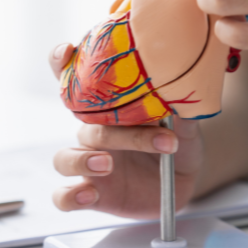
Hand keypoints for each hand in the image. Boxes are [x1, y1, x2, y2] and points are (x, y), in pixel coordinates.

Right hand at [47, 43, 204, 218]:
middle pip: (88, 126)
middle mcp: (94, 134)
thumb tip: (183, 96)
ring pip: (64, 158)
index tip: (67, 51)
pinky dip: (70, 196)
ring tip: (108, 165)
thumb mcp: (186, 127)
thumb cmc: (178, 143)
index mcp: (108, 109)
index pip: (75, 82)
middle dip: (116, 133)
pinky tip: (88, 194)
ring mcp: (88, 163)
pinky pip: (63, 196)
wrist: (184, 181)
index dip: (61, 64)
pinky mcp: (91, 193)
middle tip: (151, 140)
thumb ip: (181, 114)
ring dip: (82, 160)